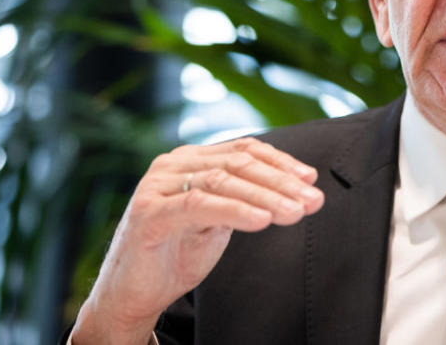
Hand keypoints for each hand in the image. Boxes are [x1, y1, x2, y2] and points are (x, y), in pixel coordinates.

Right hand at [71, 137, 323, 344]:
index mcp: (192, 159)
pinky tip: (262, 220)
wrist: (132, 294)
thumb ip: (249, 198)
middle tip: (313, 199)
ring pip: (222, 180)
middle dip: (281, 181)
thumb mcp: (221, 219)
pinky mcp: (149, 212)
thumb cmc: (178, 253)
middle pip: (238, 163)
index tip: (311, 178)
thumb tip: (301, 186)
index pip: (244, 150)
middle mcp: (173, 164)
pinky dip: (236, 210)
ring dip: (265, 196)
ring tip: (295, 212)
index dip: (281, 161)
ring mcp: (158, 185)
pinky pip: (200, 205)